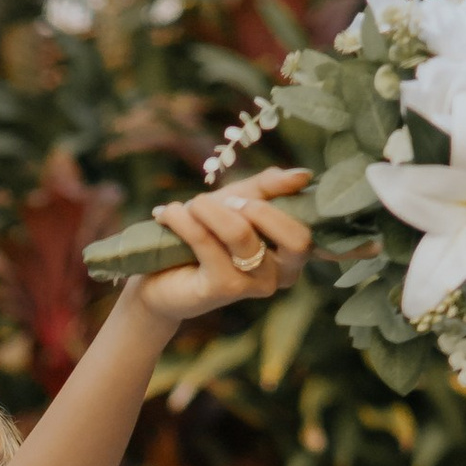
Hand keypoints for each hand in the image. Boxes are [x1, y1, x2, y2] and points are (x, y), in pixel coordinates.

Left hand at [137, 171, 313, 327]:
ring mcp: (254, 286)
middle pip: (294, 238)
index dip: (279, 201)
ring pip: (241, 233)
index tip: (242, 194)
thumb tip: (303, 175)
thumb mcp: (239, 201)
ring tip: (187, 206)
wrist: (161, 277)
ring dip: (209, 208)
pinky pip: (207, 241)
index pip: (304, 227)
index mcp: (292, 255)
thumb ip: (269, 187)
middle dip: (254, 207)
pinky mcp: (222, 289)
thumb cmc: (207, 235)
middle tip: (221, 200)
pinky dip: (184, 220)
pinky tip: (167, 214)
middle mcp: (282, 275)